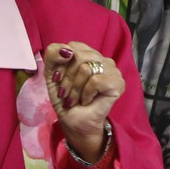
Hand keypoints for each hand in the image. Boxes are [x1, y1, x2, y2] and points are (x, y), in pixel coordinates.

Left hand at [44, 41, 122, 159]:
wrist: (73, 122)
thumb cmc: (65, 99)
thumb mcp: (51, 73)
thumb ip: (53, 54)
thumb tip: (67, 50)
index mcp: (87, 54)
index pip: (72, 46)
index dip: (61, 64)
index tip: (58, 80)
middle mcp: (102, 58)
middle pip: (79, 56)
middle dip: (67, 79)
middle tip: (66, 93)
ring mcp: (112, 69)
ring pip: (86, 68)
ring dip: (75, 89)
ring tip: (75, 99)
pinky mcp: (118, 83)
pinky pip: (96, 80)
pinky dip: (86, 93)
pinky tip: (87, 100)